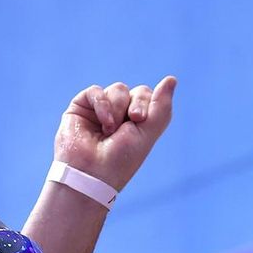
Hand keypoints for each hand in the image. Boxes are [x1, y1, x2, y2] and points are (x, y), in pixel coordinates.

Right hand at [52, 77, 176, 191]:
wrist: (91, 174)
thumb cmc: (120, 160)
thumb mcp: (147, 134)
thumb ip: (161, 107)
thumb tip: (172, 78)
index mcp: (137, 123)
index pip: (148, 96)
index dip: (146, 103)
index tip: (140, 120)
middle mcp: (120, 115)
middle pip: (136, 91)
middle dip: (136, 104)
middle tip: (133, 120)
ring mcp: (100, 110)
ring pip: (118, 89)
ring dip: (118, 108)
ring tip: (109, 131)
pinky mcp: (81, 108)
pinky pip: (95, 91)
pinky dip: (102, 104)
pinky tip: (102, 123)